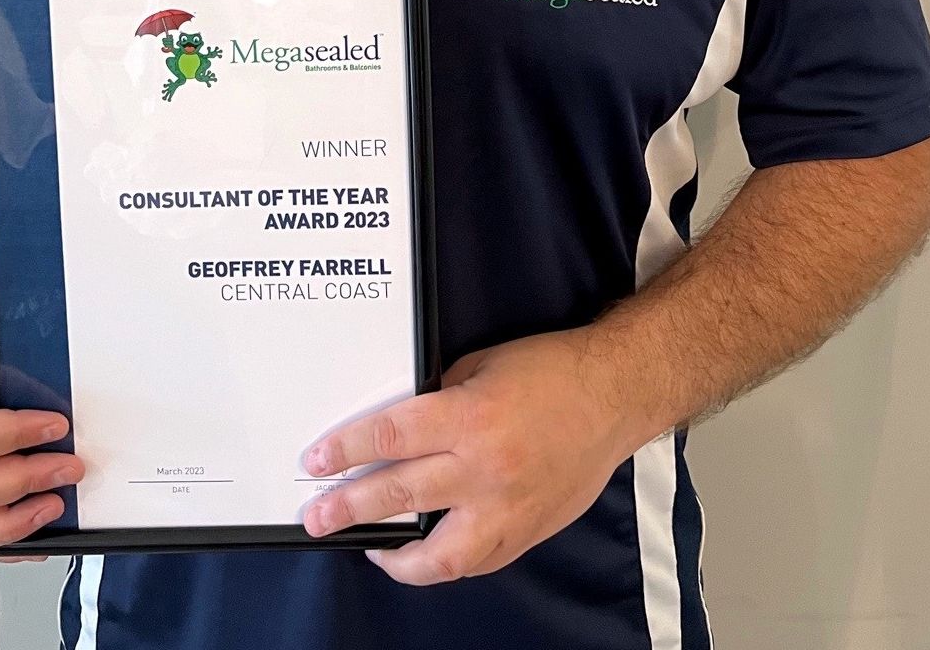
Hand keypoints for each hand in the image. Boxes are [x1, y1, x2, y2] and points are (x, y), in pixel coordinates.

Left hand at [299, 328, 633, 585]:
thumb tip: (403, 424)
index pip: (390, 436)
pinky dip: (444, 563)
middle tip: (316, 515)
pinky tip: (424, 555)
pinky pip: (476, 562)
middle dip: (349, 505)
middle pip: (400, 493)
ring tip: (369, 547)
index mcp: (470, 416)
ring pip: (439, 553)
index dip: (345, 450)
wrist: (614, 396)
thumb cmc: (552, 371)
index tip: (316, 460)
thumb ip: (440, 396)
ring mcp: (507, 507)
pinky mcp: (527, 530)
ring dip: (396, 556)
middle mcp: (485, 468)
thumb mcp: (483, 365)